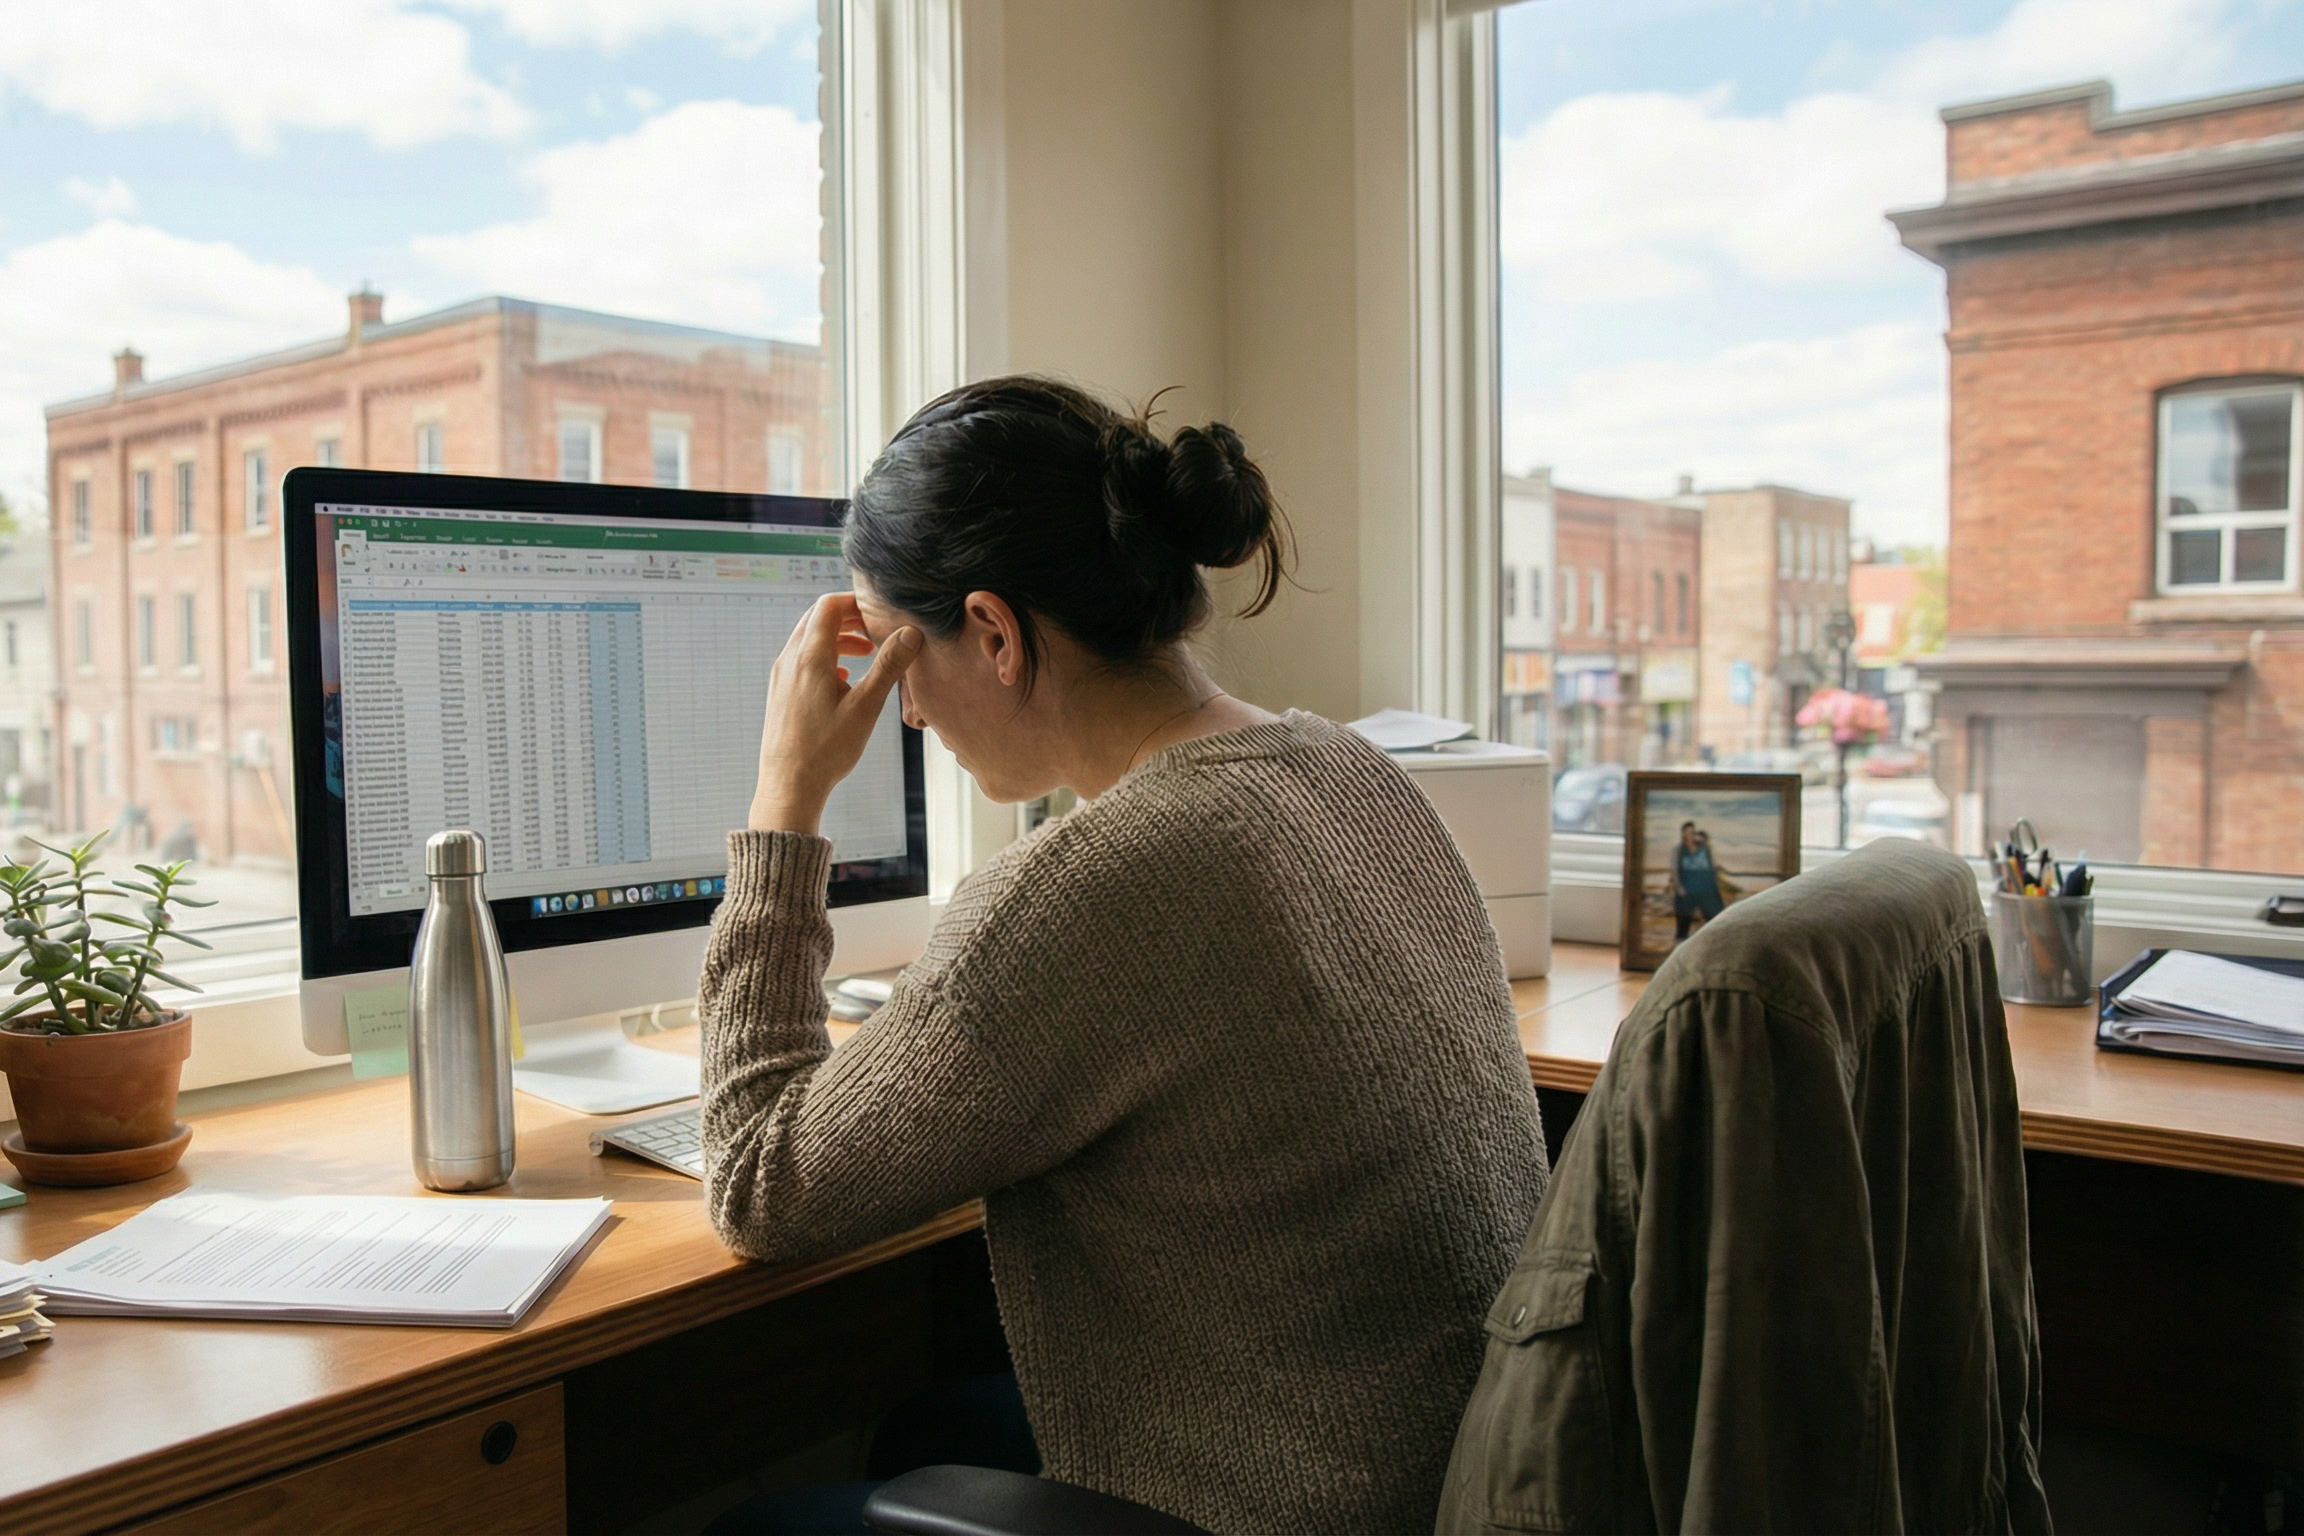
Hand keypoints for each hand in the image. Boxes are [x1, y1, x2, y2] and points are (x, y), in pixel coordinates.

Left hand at [749, 595, 920, 834]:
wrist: (789, 786)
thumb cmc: (826, 750)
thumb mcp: (865, 707)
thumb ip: (888, 667)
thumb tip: (911, 634)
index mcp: (809, 658)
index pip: (828, 606)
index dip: (854, 602)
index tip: (878, 611)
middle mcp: (789, 661)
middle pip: (816, 618)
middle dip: (847, 618)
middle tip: (875, 629)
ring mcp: (781, 677)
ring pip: (808, 639)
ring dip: (837, 638)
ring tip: (865, 653)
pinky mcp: (779, 693)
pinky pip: (801, 660)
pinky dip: (824, 657)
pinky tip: (842, 679)